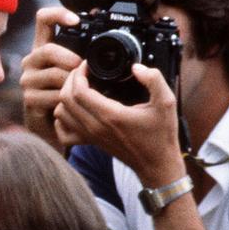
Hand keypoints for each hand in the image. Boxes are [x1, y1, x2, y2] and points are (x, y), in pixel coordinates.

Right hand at [20, 6, 80, 149]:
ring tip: (83, 90)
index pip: (43, 19)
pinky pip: (53, 96)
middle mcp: (31, 61)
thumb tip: (97, 18)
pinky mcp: (29, 100)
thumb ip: (83, 48)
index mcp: (44, 47)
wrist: (57, 127)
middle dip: (70, 59)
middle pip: (47, 50)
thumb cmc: (71, 94)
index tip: (76, 21)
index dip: (58, 14)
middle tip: (82, 69)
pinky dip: (69, 101)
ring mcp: (27, 81)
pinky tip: (74, 105)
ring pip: (53, 75)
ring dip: (73, 83)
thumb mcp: (78, 67)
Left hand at [54, 62, 184, 186]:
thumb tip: (137, 67)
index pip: (78, 91)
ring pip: (61, 113)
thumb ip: (154, 80)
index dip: (79, 73)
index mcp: (110, 115)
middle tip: (82, 72)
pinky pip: (64, 132)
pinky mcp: (90, 142)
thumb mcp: (167, 103)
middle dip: (70, 80)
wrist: (156, 165)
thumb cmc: (161, 136)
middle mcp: (95, 127)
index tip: (88, 65)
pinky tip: (74, 109)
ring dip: (65, 96)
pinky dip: (63, 119)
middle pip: (65, 99)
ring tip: (79, 86)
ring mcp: (90, 136)